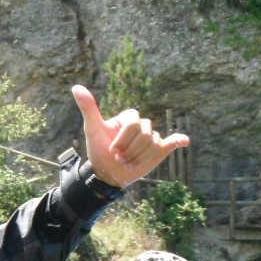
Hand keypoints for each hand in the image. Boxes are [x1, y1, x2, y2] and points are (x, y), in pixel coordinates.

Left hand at [72, 84, 189, 187]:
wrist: (107, 173)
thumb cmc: (98, 150)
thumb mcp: (92, 129)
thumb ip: (88, 108)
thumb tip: (76, 87)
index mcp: (128, 118)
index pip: (134, 123)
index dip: (123, 140)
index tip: (112, 150)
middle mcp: (141, 125)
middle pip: (145, 135)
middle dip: (130, 151)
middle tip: (119, 159)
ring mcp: (151, 137)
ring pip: (154, 144)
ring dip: (139, 159)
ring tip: (128, 164)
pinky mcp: (159, 149)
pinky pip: (171, 142)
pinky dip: (178, 141)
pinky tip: (184, 141)